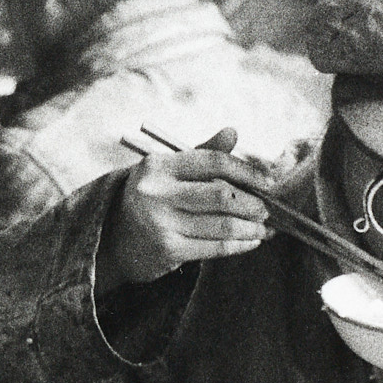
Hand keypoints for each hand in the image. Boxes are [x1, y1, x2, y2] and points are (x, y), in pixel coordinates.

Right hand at [96, 128, 271, 295]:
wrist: (114, 238)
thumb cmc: (150, 198)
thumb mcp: (169, 172)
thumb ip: (202, 153)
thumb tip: (233, 132)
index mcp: (158, 166)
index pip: (213, 162)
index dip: (247, 171)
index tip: (269, 181)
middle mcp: (156, 193)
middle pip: (221, 195)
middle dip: (252, 203)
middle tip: (268, 208)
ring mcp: (160, 223)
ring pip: (222, 225)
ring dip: (251, 228)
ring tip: (265, 227)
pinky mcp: (167, 250)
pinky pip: (215, 247)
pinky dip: (239, 245)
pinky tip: (251, 241)